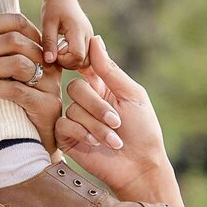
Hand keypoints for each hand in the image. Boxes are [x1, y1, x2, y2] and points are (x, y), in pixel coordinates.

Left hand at [0, 12, 59, 153]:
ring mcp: (50, 83)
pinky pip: (15, 90)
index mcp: (40, 47)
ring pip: (17, 63)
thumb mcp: (9, 73)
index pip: (19, 22)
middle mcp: (49, 61)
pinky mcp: (46, 104)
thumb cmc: (16, 103)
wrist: (37, 140)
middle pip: (16, 41)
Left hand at [27, 0, 92, 68]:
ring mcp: (90, 38)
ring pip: (86, 61)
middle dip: (68, 62)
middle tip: (54, 52)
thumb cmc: (53, 6)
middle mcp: (88, 35)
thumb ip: (49, 42)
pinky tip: (63, 50)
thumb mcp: (47, 23)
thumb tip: (49, 61)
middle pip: (84, 61)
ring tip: (59, 50)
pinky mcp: (88, 39)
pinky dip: (75, 58)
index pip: (78, 57)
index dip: (65, 60)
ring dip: (72, 61)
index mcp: (79, 30)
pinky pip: (86, 56)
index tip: (53, 52)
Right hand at [55, 37, 169, 201]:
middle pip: (76, 88)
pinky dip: (81, 133)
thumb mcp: (131, 95)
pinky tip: (94, 143)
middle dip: (98, 107)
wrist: (139, 166)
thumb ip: (110, 70)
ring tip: (114, 141)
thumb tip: (95, 40)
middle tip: (117, 122)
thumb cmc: (143, 130)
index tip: (88, 69)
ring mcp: (75, 119)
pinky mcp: (67, 138)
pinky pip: (63, 125)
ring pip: (72, 109)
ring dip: (96, 126)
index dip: (82, 65)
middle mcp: (86, 101)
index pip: (84, 66)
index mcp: (103, 86)